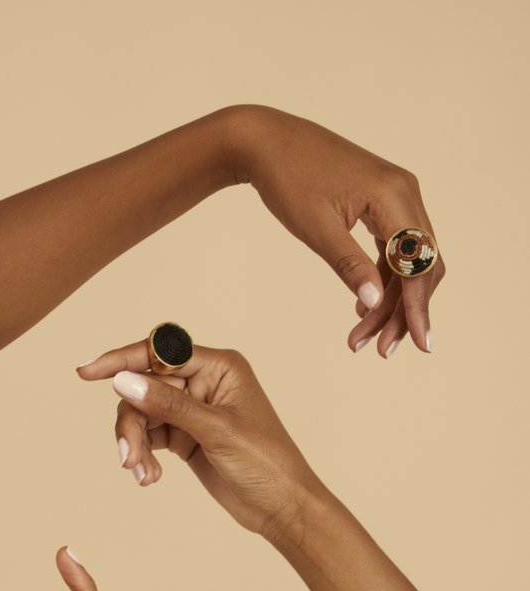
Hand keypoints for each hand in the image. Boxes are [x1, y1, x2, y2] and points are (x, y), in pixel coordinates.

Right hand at [78, 343, 315, 542]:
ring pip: (141, 414)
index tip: (87, 372)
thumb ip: (169, 405)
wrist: (281, 508)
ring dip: (136, 443)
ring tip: (142, 474)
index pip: (160, 352)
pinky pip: (149, 436)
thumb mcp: (216, 432)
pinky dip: (144, 456)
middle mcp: (203, 382)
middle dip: (131, 422)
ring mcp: (192, 410)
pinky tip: (150, 477)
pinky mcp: (185, 436)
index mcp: (219, 367)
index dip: (121, 360)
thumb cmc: (266, 463)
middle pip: (143, 388)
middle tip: (128, 457)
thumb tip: (124, 381)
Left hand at [229, 104, 443, 355]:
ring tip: (362, 338)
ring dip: (390, 301)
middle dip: (404, 312)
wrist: (266, 142)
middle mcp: (404, 192)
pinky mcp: (382, 201)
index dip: (419, 307)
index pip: (418, 262)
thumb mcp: (316, 229)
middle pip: (421, 265)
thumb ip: (348, 266)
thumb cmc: (287, 179)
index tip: (419, 344)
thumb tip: (376, 304)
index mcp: (393, 195)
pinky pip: (394, 248)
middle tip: (381, 350)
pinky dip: (381, 280)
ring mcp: (396, 195)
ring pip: (408, 261)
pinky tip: (363, 308)